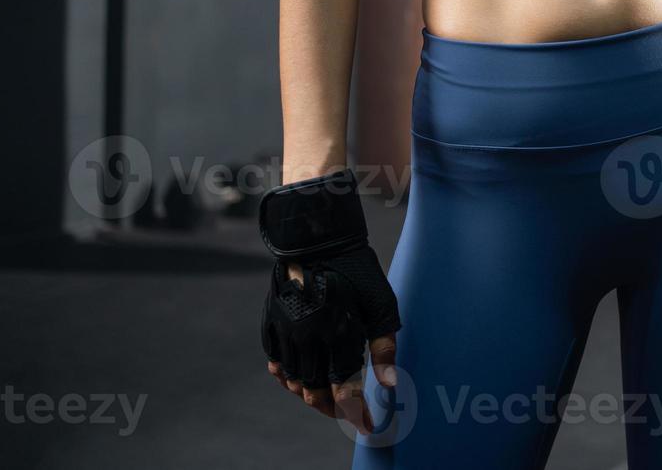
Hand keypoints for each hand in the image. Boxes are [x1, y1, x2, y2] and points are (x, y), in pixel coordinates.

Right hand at [257, 170, 400, 434]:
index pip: (344, 387)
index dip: (355, 411)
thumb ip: (384, 346)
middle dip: (332, 407)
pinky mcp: (270, 321)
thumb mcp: (381, 303)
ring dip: (308, 394)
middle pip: (314, 390)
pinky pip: (274, 360)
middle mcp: (307, 335)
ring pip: (292, 379)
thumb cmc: (357, 270)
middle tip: (344, 412)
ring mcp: (285, 329)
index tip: (366, 424)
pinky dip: (284, 375)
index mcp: (336, 331)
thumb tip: (390, 386)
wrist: (316, 237)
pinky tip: (295, 381)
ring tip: (323, 400)